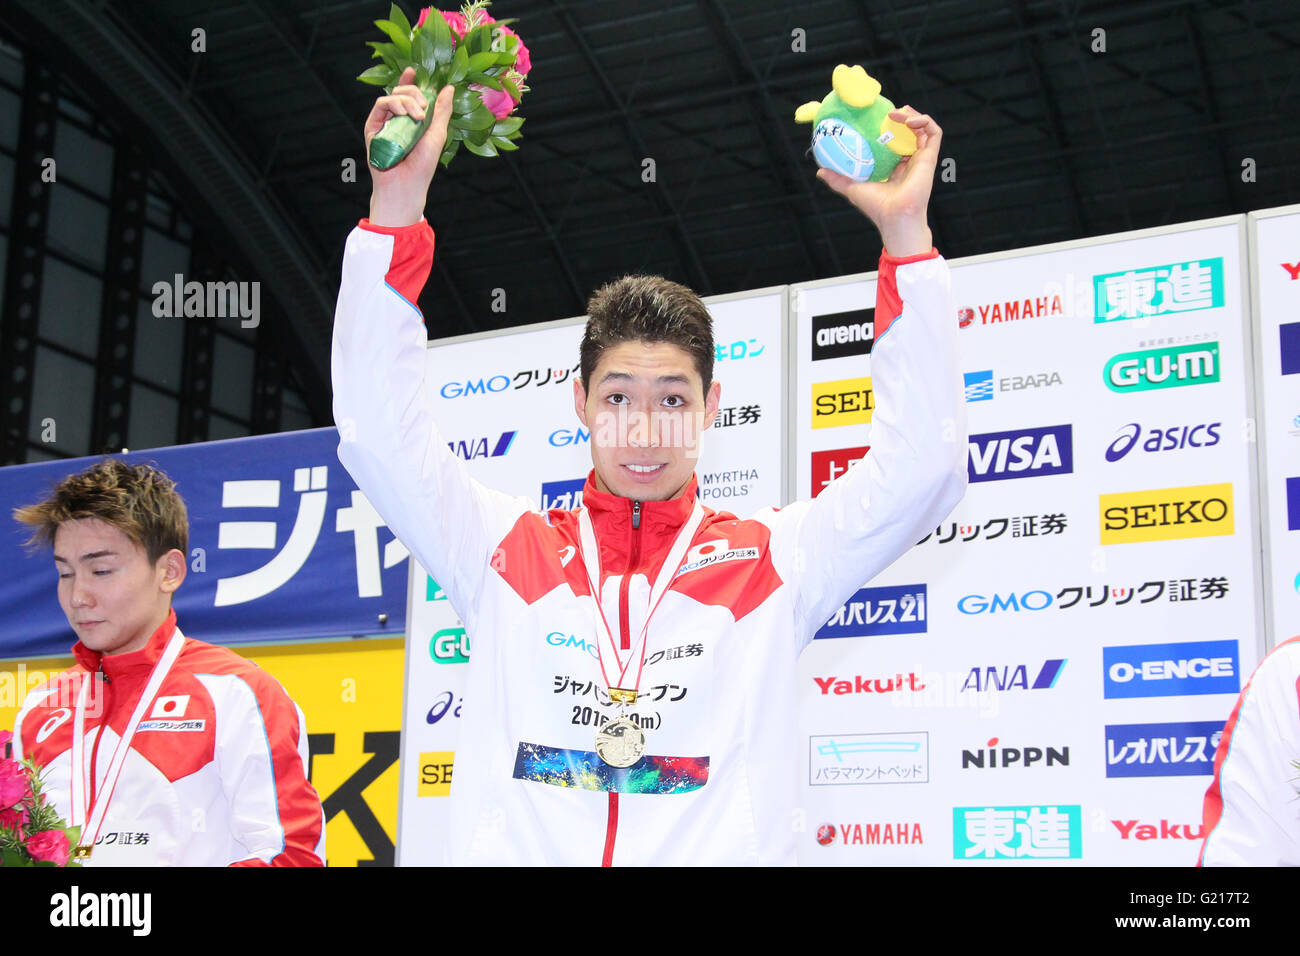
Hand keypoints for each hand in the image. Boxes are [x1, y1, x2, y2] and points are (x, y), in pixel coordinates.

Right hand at [366, 67, 454, 226]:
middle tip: (425, 108)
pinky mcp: (373, 126)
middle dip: (415, 93)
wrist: (406, 185)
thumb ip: (442, 111)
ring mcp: (384, 122)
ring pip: (393, 96)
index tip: (414, 71)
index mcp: (412, 121)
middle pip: (403, 93)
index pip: (410, 96)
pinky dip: (394, 103)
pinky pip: (381, 104)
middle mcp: (397, 120)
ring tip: (418, 116)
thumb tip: (448, 87)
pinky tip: (406, 114)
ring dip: (408, 100)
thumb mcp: (437, 134)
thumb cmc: (423, 165)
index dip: (410, 82)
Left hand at [817, 106, 940, 256]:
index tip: (878, 117)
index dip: (889, 127)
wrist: (894, 216)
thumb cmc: (876, 207)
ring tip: (897, 113)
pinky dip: (924, 121)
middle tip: (889, 112)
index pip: (895, 141)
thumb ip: (837, 179)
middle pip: (910, 132)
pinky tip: (908, 121)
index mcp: (895, 167)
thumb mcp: (851, 188)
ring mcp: (921, 158)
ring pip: (923, 128)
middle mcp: (910, 161)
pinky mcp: (930, 157)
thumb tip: (820, 170)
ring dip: (912, 115)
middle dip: (902, 116)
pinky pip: (934, 133)